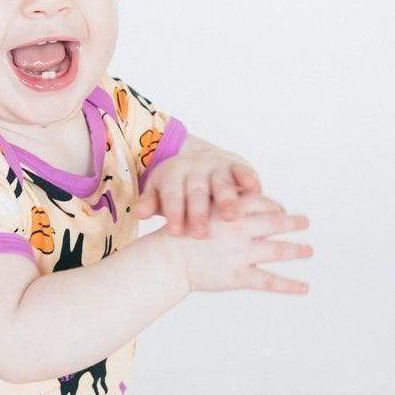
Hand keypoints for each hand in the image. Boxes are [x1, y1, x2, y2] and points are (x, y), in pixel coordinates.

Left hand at [132, 150, 262, 236]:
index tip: (176, 232)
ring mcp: (216, 166)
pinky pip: (243, 171)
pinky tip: (256, 191)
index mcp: (172, 175)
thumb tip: (138, 213)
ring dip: (227, 199)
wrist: (198, 160)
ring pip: (221, 182)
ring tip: (231, 217)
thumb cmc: (177, 188)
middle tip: (200, 234)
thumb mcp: (160, 192)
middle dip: (198, 212)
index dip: (173, 212)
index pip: (171, 194)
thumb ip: (150, 202)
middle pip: (196, 191)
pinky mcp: (236, 166)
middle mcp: (195, 168)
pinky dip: (249, 179)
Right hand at [169, 193, 312, 294]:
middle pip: (274, 223)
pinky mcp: (238, 276)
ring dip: (296, 249)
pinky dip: (289, 285)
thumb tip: (238, 197)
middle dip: (292, 222)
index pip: (261, 202)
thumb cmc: (178, 234)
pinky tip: (304, 287)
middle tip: (305, 221)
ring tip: (309, 250)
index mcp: (230, 210)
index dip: (273, 206)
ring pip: (277, 250)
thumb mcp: (199, 209)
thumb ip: (220, 204)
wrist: (165, 260)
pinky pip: (268, 281)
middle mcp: (240, 230)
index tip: (281, 209)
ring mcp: (241, 254)